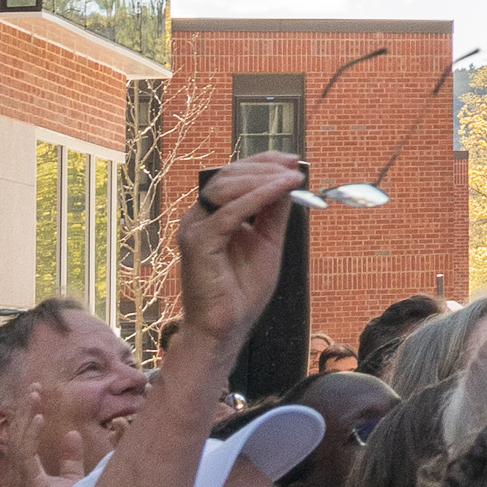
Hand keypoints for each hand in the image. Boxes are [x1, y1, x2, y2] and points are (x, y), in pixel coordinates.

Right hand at [172, 157, 298, 341]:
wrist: (224, 328)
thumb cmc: (241, 290)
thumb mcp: (267, 243)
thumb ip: (273, 213)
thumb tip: (288, 181)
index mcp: (212, 215)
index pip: (233, 176)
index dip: (261, 163)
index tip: (290, 158)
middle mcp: (198, 217)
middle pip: (228, 176)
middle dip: (263, 166)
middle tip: (292, 164)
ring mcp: (194, 228)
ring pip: (226, 188)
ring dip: (262, 178)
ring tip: (291, 177)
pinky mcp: (198, 242)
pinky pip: (230, 212)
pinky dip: (258, 197)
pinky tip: (280, 191)